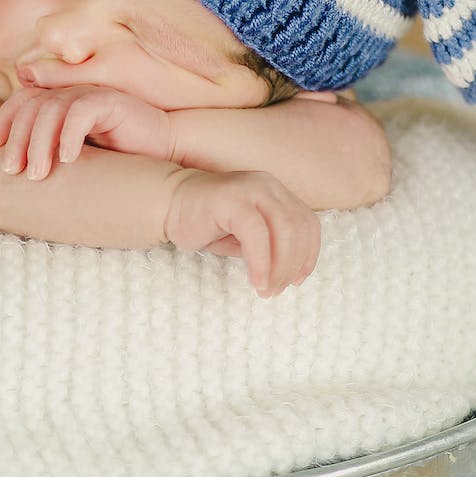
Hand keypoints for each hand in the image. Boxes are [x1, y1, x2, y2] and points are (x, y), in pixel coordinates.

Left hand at [0, 85, 172, 179]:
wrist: (164, 149)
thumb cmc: (118, 156)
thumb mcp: (77, 153)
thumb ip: (49, 149)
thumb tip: (14, 164)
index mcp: (61, 100)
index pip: (22, 100)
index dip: (3, 118)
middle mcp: (73, 92)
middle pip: (32, 105)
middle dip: (18, 138)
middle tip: (12, 169)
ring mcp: (92, 94)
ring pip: (52, 109)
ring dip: (40, 143)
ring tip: (38, 173)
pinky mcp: (113, 101)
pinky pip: (82, 112)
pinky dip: (70, 135)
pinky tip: (69, 160)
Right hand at [164, 169, 320, 297]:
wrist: (166, 204)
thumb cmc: (206, 222)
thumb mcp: (245, 237)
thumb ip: (270, 247)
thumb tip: (287, 274)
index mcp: (276, 192)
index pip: (307, 223)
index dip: (308, 255)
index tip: (297, 281)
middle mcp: (268, 186)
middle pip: (299, 228)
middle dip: (293, 265)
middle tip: (278, 290)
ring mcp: (250, 189)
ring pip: (284, 230)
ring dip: (280, 266)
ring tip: (267, 289)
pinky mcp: (231, 200)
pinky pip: (256, 234)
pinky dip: (261, 262)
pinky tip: (256, 282)